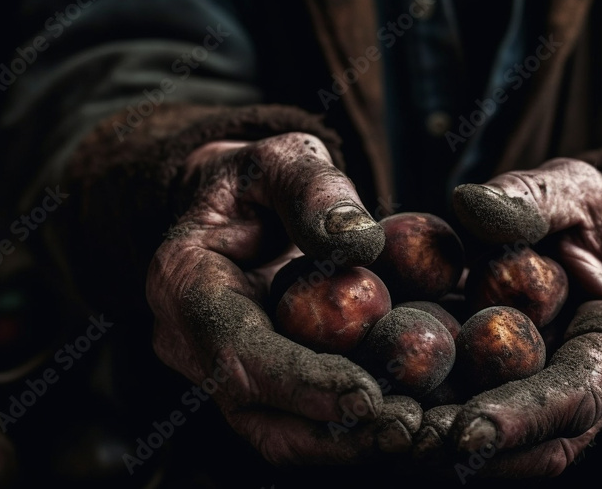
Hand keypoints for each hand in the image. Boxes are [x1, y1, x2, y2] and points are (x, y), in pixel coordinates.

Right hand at [145, 132, 421, 464]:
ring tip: (417, 431)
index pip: (237, 351)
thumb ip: (314, 189)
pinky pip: (302, 423)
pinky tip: (411, 419)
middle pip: (255, 413)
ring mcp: (220, 372)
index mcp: (184, 284)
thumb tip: (359, 240)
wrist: (237, 206)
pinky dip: (354, 430)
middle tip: (407, 427)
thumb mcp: (284, 159)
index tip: (368, 393)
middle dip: (332, 430)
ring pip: (279, 434)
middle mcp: (190, 343)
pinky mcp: (258, 386)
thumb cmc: (259, 179)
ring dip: (348, 443)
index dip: (302, 380)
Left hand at [415, 158, 601, 476]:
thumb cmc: (596, 214)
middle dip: (477, 449)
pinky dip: (443, 422)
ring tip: (392, 436)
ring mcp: (566, 401)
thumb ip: (531, 197)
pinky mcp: (527, 400)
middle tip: (409, 442)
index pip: (580, 396)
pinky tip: (391, 410)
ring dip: (453, 450)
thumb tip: (468, 204)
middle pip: (546, 444)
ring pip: (516, 451)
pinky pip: (488, 422)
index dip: (524, 419)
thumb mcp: (573, 188)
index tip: (467, 434)